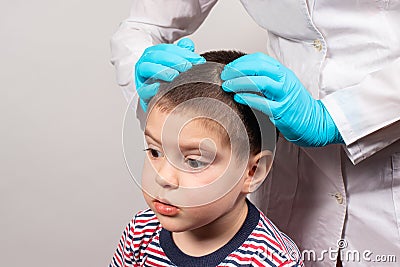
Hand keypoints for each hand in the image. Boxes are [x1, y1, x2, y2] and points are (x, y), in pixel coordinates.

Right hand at [135, 38, 204, 111]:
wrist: (159, 98)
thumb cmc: (167, 78)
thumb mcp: (177, 64)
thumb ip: (183, 53)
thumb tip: (189, 44)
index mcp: (154, 53)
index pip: (168, 49)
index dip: (183, 53)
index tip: (198, 60)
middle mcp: (146, 62)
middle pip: (157, 55)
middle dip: (174, 60)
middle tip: (187, 66)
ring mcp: (141, 76)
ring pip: (147, 68)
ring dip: (161, 70)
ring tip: (175, 75)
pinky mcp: (141, 92)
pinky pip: (142, 89)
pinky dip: (150, 88)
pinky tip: (159, 87)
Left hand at [221, 53, 342, 146]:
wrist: (314, 121)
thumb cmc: (295, 105)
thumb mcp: (282, 86)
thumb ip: (266, 79)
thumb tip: (242, 76)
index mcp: (283, 72)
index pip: (260, 59)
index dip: (242, 62)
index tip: (229, 68)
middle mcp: (284, 80)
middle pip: (258, 67)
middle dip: (237, 69)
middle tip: (224, 75)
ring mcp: (284, 95)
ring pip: (259, 82)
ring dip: (239, 82)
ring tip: (227, 86)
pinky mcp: (282, 111)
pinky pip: (262, 102)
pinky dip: (248, 98)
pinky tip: (238, 98)